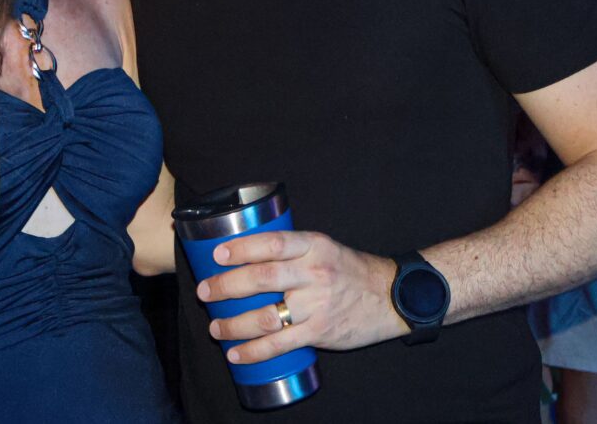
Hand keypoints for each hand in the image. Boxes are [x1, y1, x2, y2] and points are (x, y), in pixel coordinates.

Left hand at [197, 231, 406, 363]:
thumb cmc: (350, 270)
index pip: (271, 243)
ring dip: (234, 323)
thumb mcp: (324, 247)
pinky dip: (254, 351)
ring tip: (216, 327)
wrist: (391, 297)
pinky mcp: (319, 332)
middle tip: (205, 291)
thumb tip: (247, 253)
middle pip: (261, 278)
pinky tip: (237, 354)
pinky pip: (280, 344)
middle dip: (226, 286)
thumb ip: (292, 249)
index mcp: (313, 245)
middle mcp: (314, 272)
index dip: (241, 248)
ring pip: (266, 315)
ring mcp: (317, 304)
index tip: (217, 254)